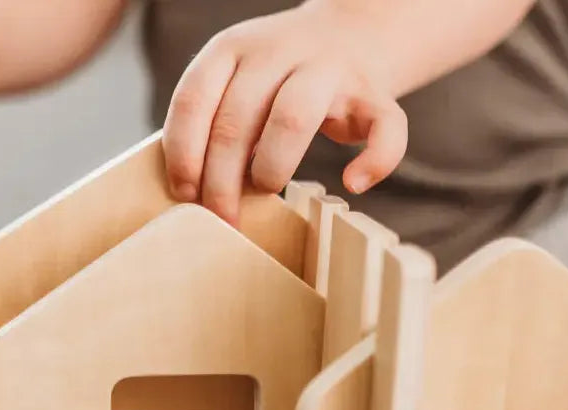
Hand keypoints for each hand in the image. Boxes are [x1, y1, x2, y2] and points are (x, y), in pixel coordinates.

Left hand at [162, 0, 407, 224]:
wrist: (353, 34)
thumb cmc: (279, 81)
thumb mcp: (235, 81)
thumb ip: (211, 119)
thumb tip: (189, 190)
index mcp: (233, 48)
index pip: (194, 99)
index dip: (184, 153)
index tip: (185, 193)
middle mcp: (279, 51)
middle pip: (238, 119)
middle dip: (222, 179)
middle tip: (221, 217)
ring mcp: (329, 69)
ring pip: (294, 117)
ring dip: (273, 167)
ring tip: (268, 193)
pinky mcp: (374, 94)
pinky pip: (383, 128)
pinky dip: (373, 161)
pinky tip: (352, 183)